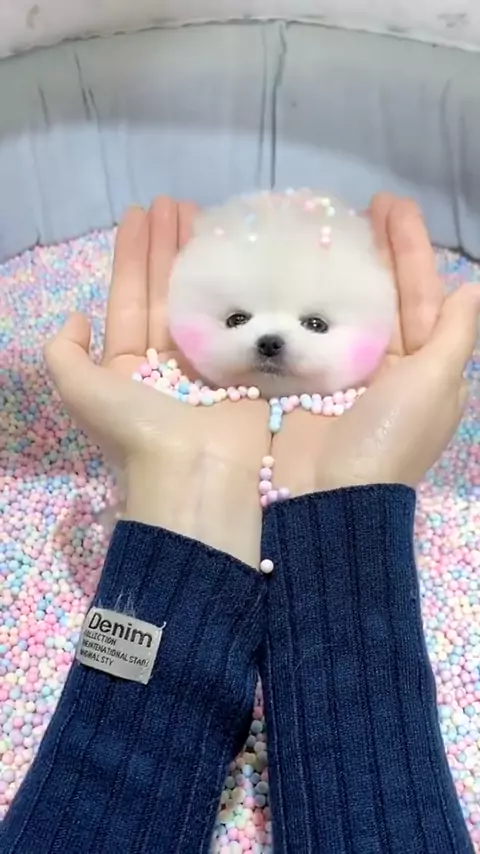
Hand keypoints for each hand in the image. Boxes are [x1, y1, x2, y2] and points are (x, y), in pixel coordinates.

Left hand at [44, 199, 269, 566]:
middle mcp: (168, 363)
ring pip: (204, 301)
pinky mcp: (246, 371)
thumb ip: (65, 355)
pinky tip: (242, 254)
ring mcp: (210, 366)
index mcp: (129, 368)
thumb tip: (76, 318)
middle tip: (176, 203)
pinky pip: (241, 320)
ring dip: (202, 259)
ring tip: (205, 214)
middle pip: (167, 292)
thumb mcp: (82, 393)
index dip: (133, 256)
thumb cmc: (140, 433)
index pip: (129, 299)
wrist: (197, 476)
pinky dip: (241, 289)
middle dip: (169, 248)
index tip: (142, 214)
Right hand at [272, 195, 478, 492]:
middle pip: (376, 293)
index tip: (390, 205)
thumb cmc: (385, 441)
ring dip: (329, 267)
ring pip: (335, 306)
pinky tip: (280, 267)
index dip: (408, 249)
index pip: (418, 293)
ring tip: (317, 223)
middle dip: (372, 247)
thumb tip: (473, 289)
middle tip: (360, 203)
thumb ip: (454, 337)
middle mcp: (377, 363)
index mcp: (417, 365)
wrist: (325, 500)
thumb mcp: (433, 387)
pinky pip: (294, 328)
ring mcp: (331, 370)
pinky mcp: (291, 379)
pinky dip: (289, 299)